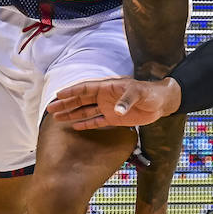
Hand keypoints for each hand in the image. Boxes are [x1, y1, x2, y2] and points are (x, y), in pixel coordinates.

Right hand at [46, 76, 180, 128]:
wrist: (161, 102)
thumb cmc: (150, 93)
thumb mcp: (139, 94)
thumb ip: (126, 101)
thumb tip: (116, 111)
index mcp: (108, 87)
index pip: (85, 89)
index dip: (72, 92)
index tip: (58, 95)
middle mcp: (105, 97)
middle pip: (81, 100)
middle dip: (66, 104)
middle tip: (50, 109)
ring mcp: (108, 108)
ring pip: (85, 111)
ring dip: (72, 114)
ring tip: (57, 118)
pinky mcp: (114, 119)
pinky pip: (96, 121)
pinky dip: (86, 123)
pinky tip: (74, 126)